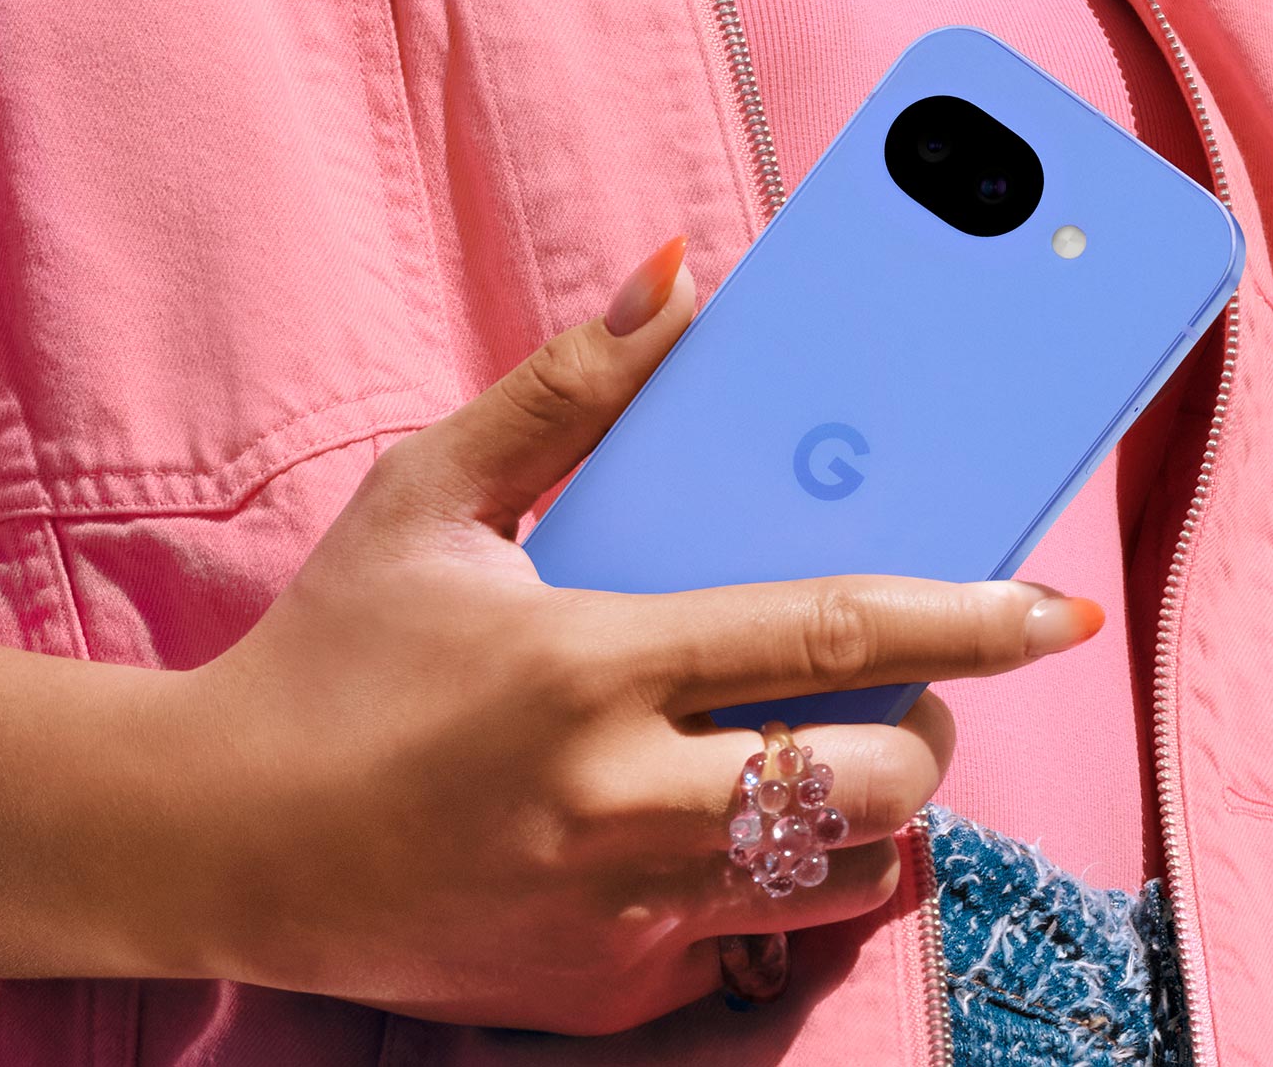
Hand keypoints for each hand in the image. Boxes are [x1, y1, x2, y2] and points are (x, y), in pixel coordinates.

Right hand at [164, 238, 1104, 1032]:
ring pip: (844, 877)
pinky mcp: (604, 995)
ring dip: (867, 816)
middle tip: (896, 694)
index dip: (970, 620)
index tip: (1057, 612)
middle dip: (930, 734)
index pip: (835, 636)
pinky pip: (756, 948)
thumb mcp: (430, 498)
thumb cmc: (329, 654)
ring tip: (811, 759)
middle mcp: (617, 801)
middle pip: (879, 783)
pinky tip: (704, 836)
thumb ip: (570, 388)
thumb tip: (684, 277)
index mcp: (587, 663)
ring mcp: (616, 914)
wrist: (214, 842)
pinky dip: (767, 890)